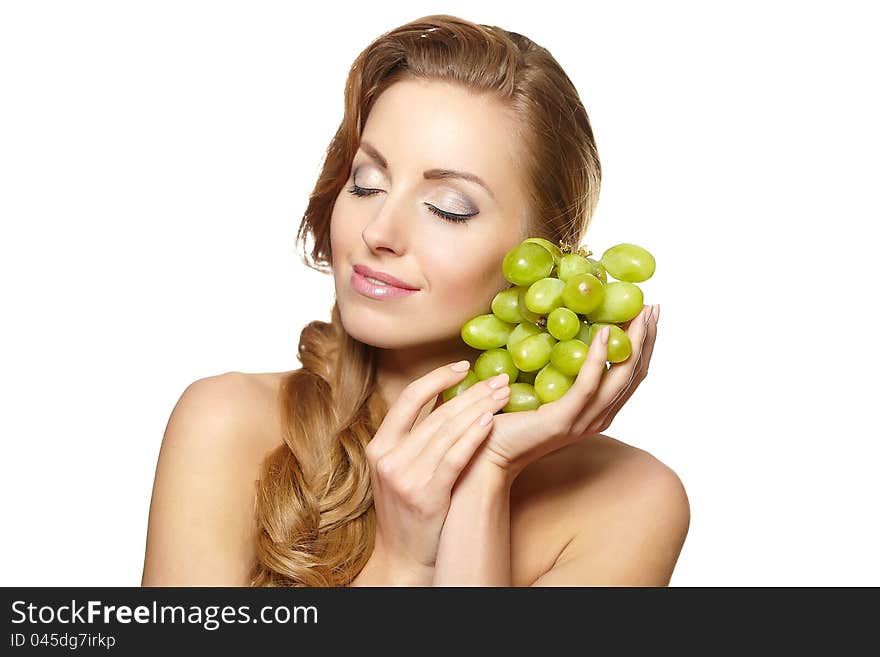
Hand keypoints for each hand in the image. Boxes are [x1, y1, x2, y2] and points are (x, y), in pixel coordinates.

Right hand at [364, 362, 511, 582]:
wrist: (405, 558)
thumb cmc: (409, 510)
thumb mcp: (399, 469)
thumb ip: (414, 437)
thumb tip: (439, 395)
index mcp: (379, 446)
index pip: (408, 398)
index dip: (437, 377)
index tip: (463, 365)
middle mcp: (388, 458)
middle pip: (435, 412)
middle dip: (471, 391)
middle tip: (499, 377)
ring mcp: (405, 477)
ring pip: (447, 430)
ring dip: (480, 407)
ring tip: (504, 394)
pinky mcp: (427, 495)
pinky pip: (454, 457)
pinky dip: (473, 436)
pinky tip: (491, 421)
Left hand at [475, 303, 658, 475]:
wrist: (490, 454)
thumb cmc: (510, 421)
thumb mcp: (542, 391)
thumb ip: (557, 371)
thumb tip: (556, 330)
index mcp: (597, 412)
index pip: (631, 375)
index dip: (644, 345)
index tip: (648, 315)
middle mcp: (598, 417)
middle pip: (634, 374)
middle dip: (647, 338)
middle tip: (653, 307)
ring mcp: (584, 420)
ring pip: (620, 376)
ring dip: (633, 342)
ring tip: (639, 313)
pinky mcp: (564, 419)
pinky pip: (588, 384)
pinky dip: (599, 357)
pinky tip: (604, 332)